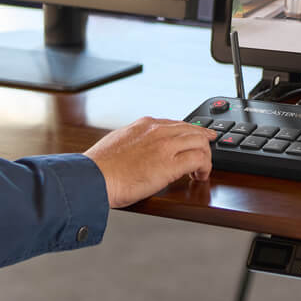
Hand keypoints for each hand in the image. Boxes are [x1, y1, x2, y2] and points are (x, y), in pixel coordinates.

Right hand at [84, 117, 215, 208]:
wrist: (93, 177)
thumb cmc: (100, 166)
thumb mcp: (119, 141)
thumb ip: (134, 141)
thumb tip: (139, 149)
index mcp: (145, 124)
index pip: (177, 123)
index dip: (191, 131)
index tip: (198, 136)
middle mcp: (158, 130)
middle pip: (193, 130)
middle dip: (204, 141)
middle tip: (208, 151)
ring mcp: (165, 146)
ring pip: (200, 142)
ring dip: (205, 156)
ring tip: (201, 169)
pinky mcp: (170, 164)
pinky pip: (199, 159)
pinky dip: (205, 167)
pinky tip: (199, 176)